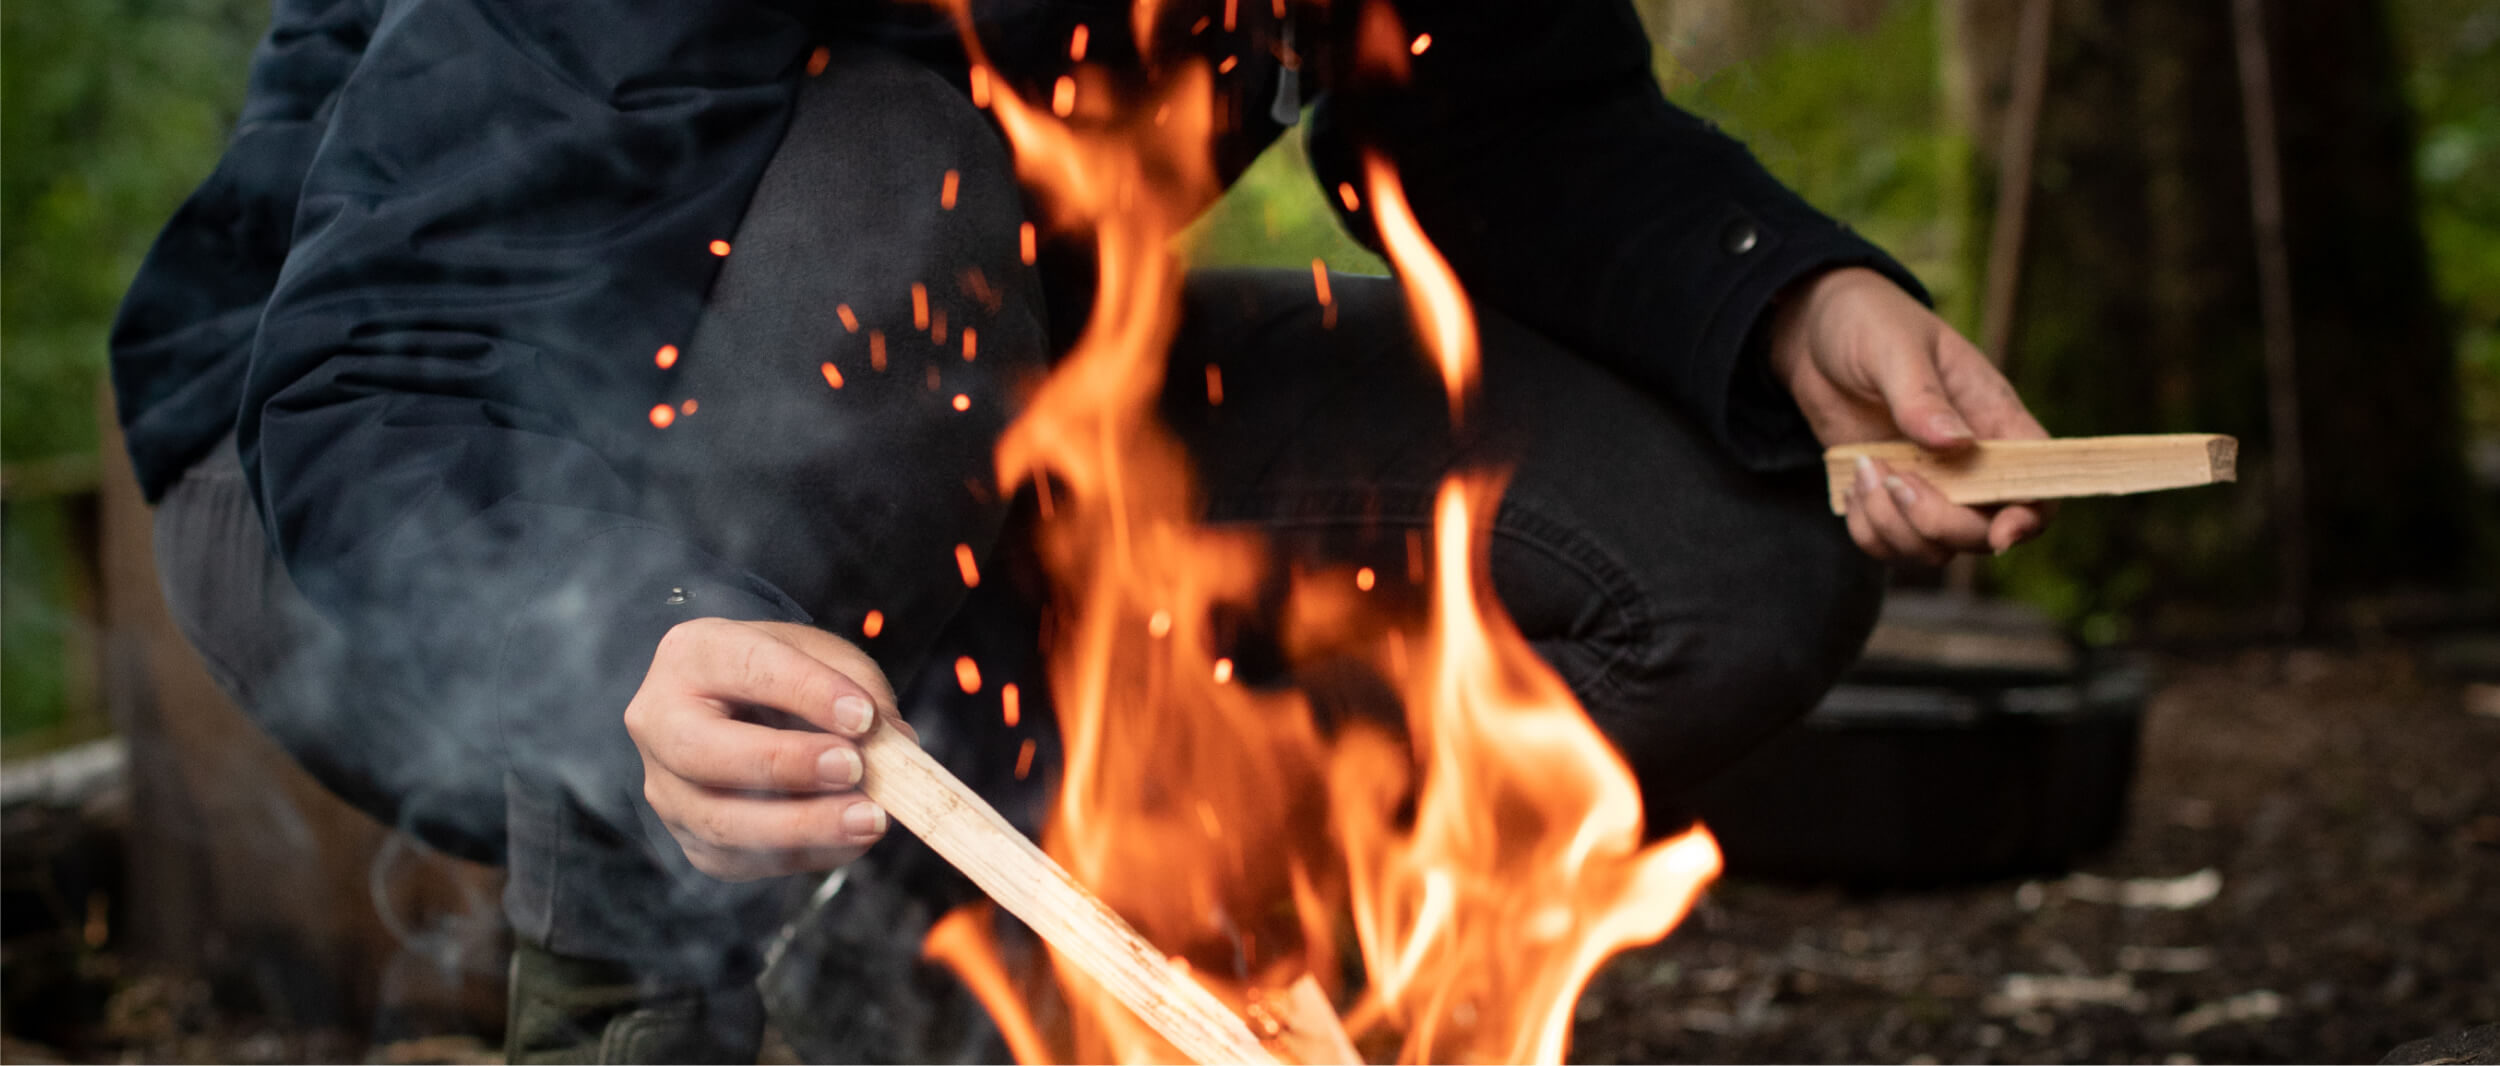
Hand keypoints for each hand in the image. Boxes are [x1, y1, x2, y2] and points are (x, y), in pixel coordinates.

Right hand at [624, 617, 912, 880]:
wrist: (738, 707)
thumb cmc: (784, 676)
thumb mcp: (825, 658)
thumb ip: (860, 694)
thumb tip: (896, 751)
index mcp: (693, 654)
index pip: (748, 670)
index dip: (808, 694)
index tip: (864, 716)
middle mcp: (660, 721)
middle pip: (706, 753)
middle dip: (787, 765)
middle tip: (854, 768)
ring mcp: (666, 787)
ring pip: (721, 822)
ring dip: (803, 826)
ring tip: (870, 819)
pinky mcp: (689, 838)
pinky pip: (741, 859)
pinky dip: (803, 853)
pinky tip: (850, 840)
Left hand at [1765, 267, 2051, 565]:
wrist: (1814, 332)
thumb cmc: (1868, 323)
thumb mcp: (1894, 348)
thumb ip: (1922, 397)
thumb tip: (1956, 444)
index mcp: (1994, 419)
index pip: (2037, 482)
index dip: (2030, 517)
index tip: (2001, 533)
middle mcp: (1970, 462)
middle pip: (1982, 531)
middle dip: (1937, 523)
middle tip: (1894, 479)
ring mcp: (1930, 484)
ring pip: (1933, 548)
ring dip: (1893, 527)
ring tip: (1863, 471)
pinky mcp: (1889, 497)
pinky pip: (1888, 544)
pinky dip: (1867, 529)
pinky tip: (1852, 484)